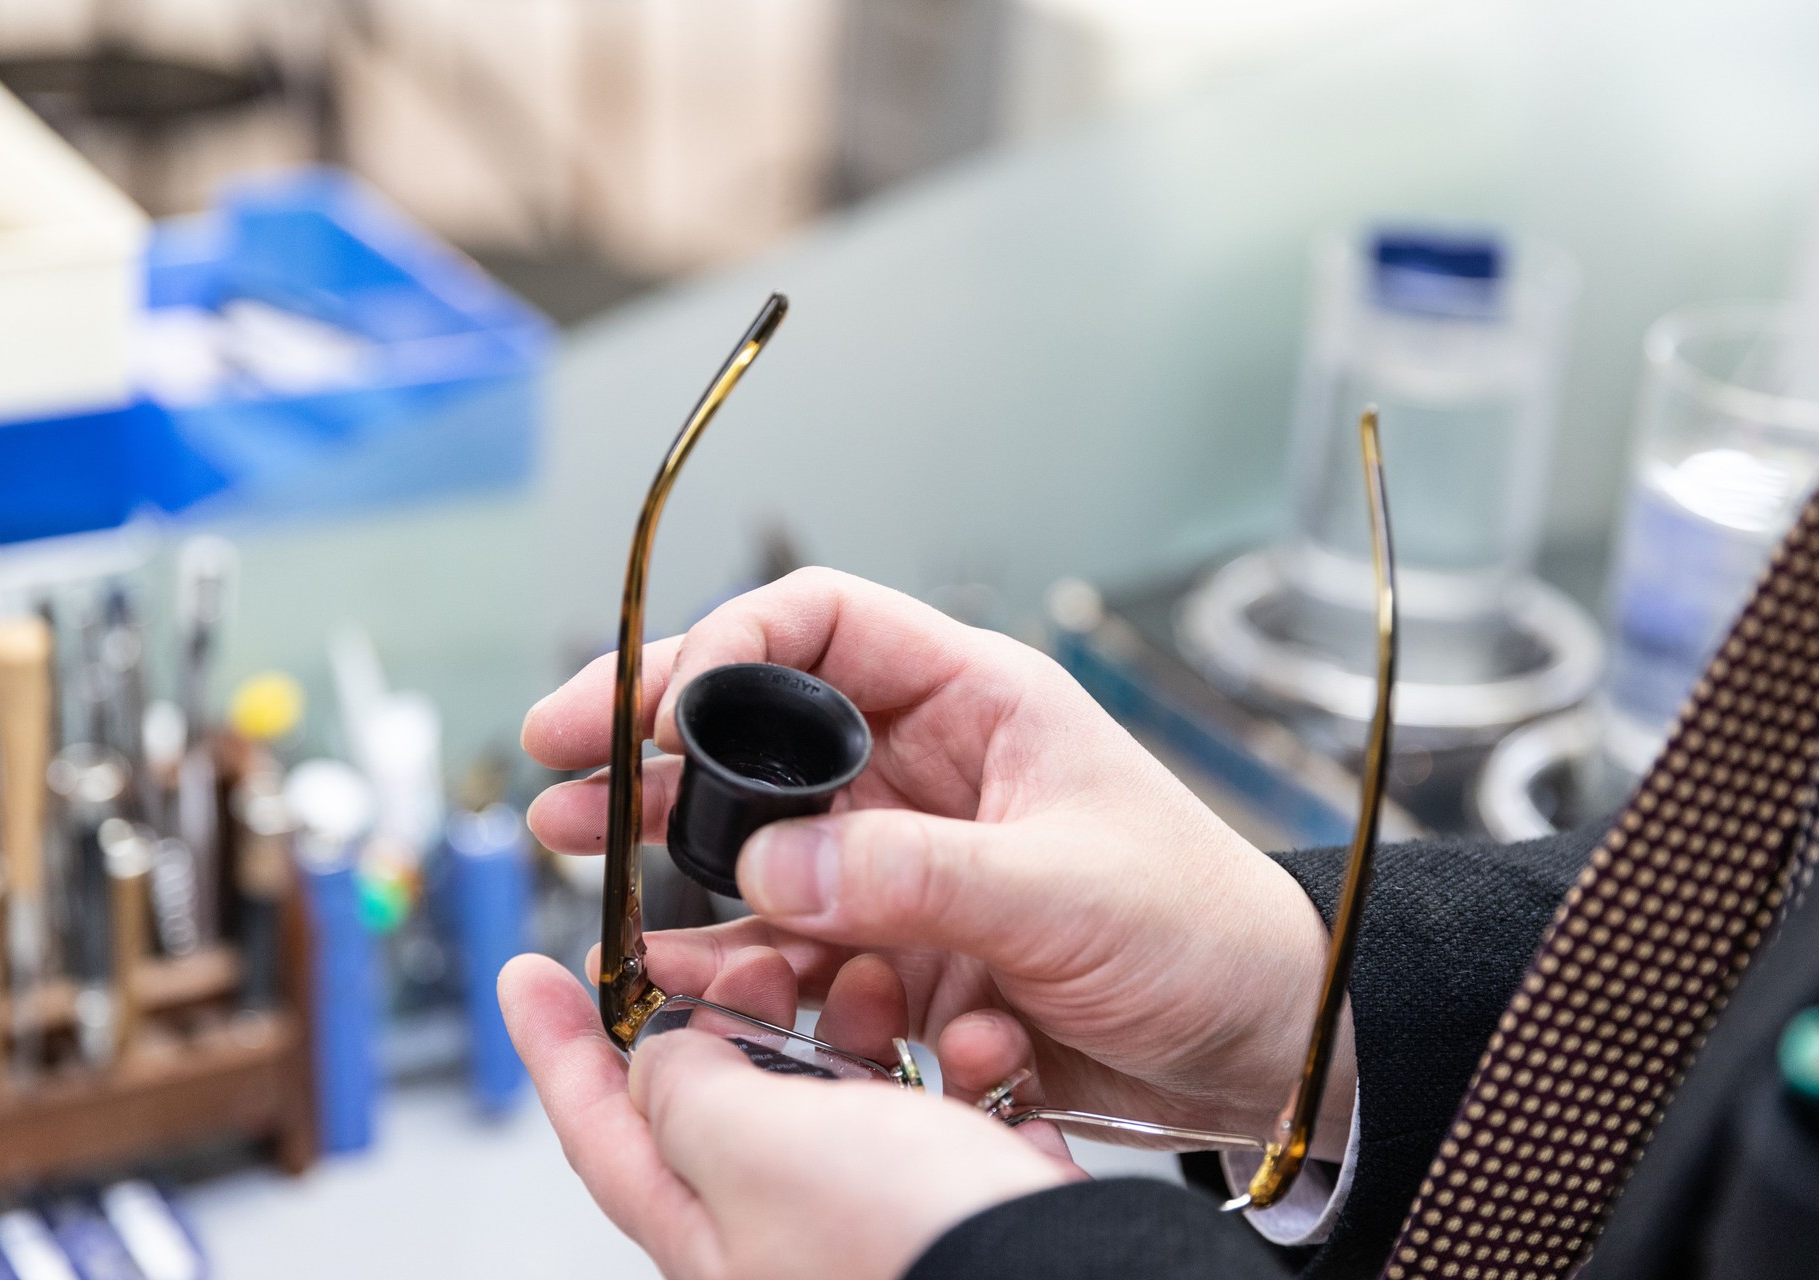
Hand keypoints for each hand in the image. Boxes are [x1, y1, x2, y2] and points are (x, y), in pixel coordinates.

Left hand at [500, 951, 1076, 1279]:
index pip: (600, 1125)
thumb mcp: (756, 1144)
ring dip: (864, 1015)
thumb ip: (686, 1086)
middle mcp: (787, 1227)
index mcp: (713, 1228)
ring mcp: (878, 1211)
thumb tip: (660, 1050)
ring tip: (889, 980)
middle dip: (749, 1001)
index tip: (526, 970)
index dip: (555, 1042)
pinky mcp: (963, 1194)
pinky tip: (981, 1046)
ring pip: (845, 1081)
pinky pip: (942, 1103)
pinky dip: (958, 1060)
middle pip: (731, 1090)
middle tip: (766, 949)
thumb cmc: (910, 1248)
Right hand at [524, 568, 1353, 1155]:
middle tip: (559, 788)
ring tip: (602, 899)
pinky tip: (717, 993)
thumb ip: (912, 876)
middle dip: (654, 761)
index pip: (814, 628)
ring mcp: (905, 859)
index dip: (715, 647)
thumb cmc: (1201, 929)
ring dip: (688, 881)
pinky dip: (761, 975)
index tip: (633, 705)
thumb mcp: (1061, 889)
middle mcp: (923, 769)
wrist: (1259, 1042)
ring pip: (762, 851)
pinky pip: (800, 947)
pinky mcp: (902, 945)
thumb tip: (766, 869)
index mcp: (970, 701)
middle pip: (759, 736)